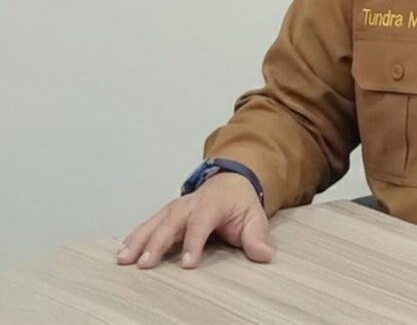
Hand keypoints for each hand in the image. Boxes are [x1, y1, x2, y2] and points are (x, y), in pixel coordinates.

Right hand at [116, 173, 271, 269]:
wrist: (231, 182)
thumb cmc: (240, 204)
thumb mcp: (255, 217)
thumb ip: (257, 237)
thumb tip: (264, 255)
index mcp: (213, 203)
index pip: (201, 223)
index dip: (194, 243)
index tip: (188, 264)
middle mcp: (190, 204)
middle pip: (171, 222)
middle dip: (158, 242)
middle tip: (145, 263)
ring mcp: (175, 207)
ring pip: (154, 222)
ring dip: (138, 240)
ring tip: (124, 259)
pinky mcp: (165, 214)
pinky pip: (147, 224)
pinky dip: (134, 237)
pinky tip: (122, 251)